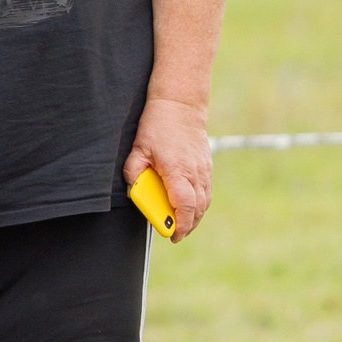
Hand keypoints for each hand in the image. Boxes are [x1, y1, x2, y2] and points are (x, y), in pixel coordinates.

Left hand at [125, 95, 211, 238]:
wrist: (181, 106)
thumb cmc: (157, 126)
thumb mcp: (138, 149)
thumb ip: (133, 172)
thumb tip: (133, 191)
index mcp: (178, 171)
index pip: (185, 206)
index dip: (180, 224)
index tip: (172, 234)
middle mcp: (196, 173)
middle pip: (198, 209)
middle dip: (187, 226)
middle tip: (174, 234)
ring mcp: (205, 170)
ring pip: (205, 202)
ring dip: (195, 217)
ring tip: (181, 225)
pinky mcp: (207, 167)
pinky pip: (207, 192)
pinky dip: (200, 205)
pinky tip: (189, 208)